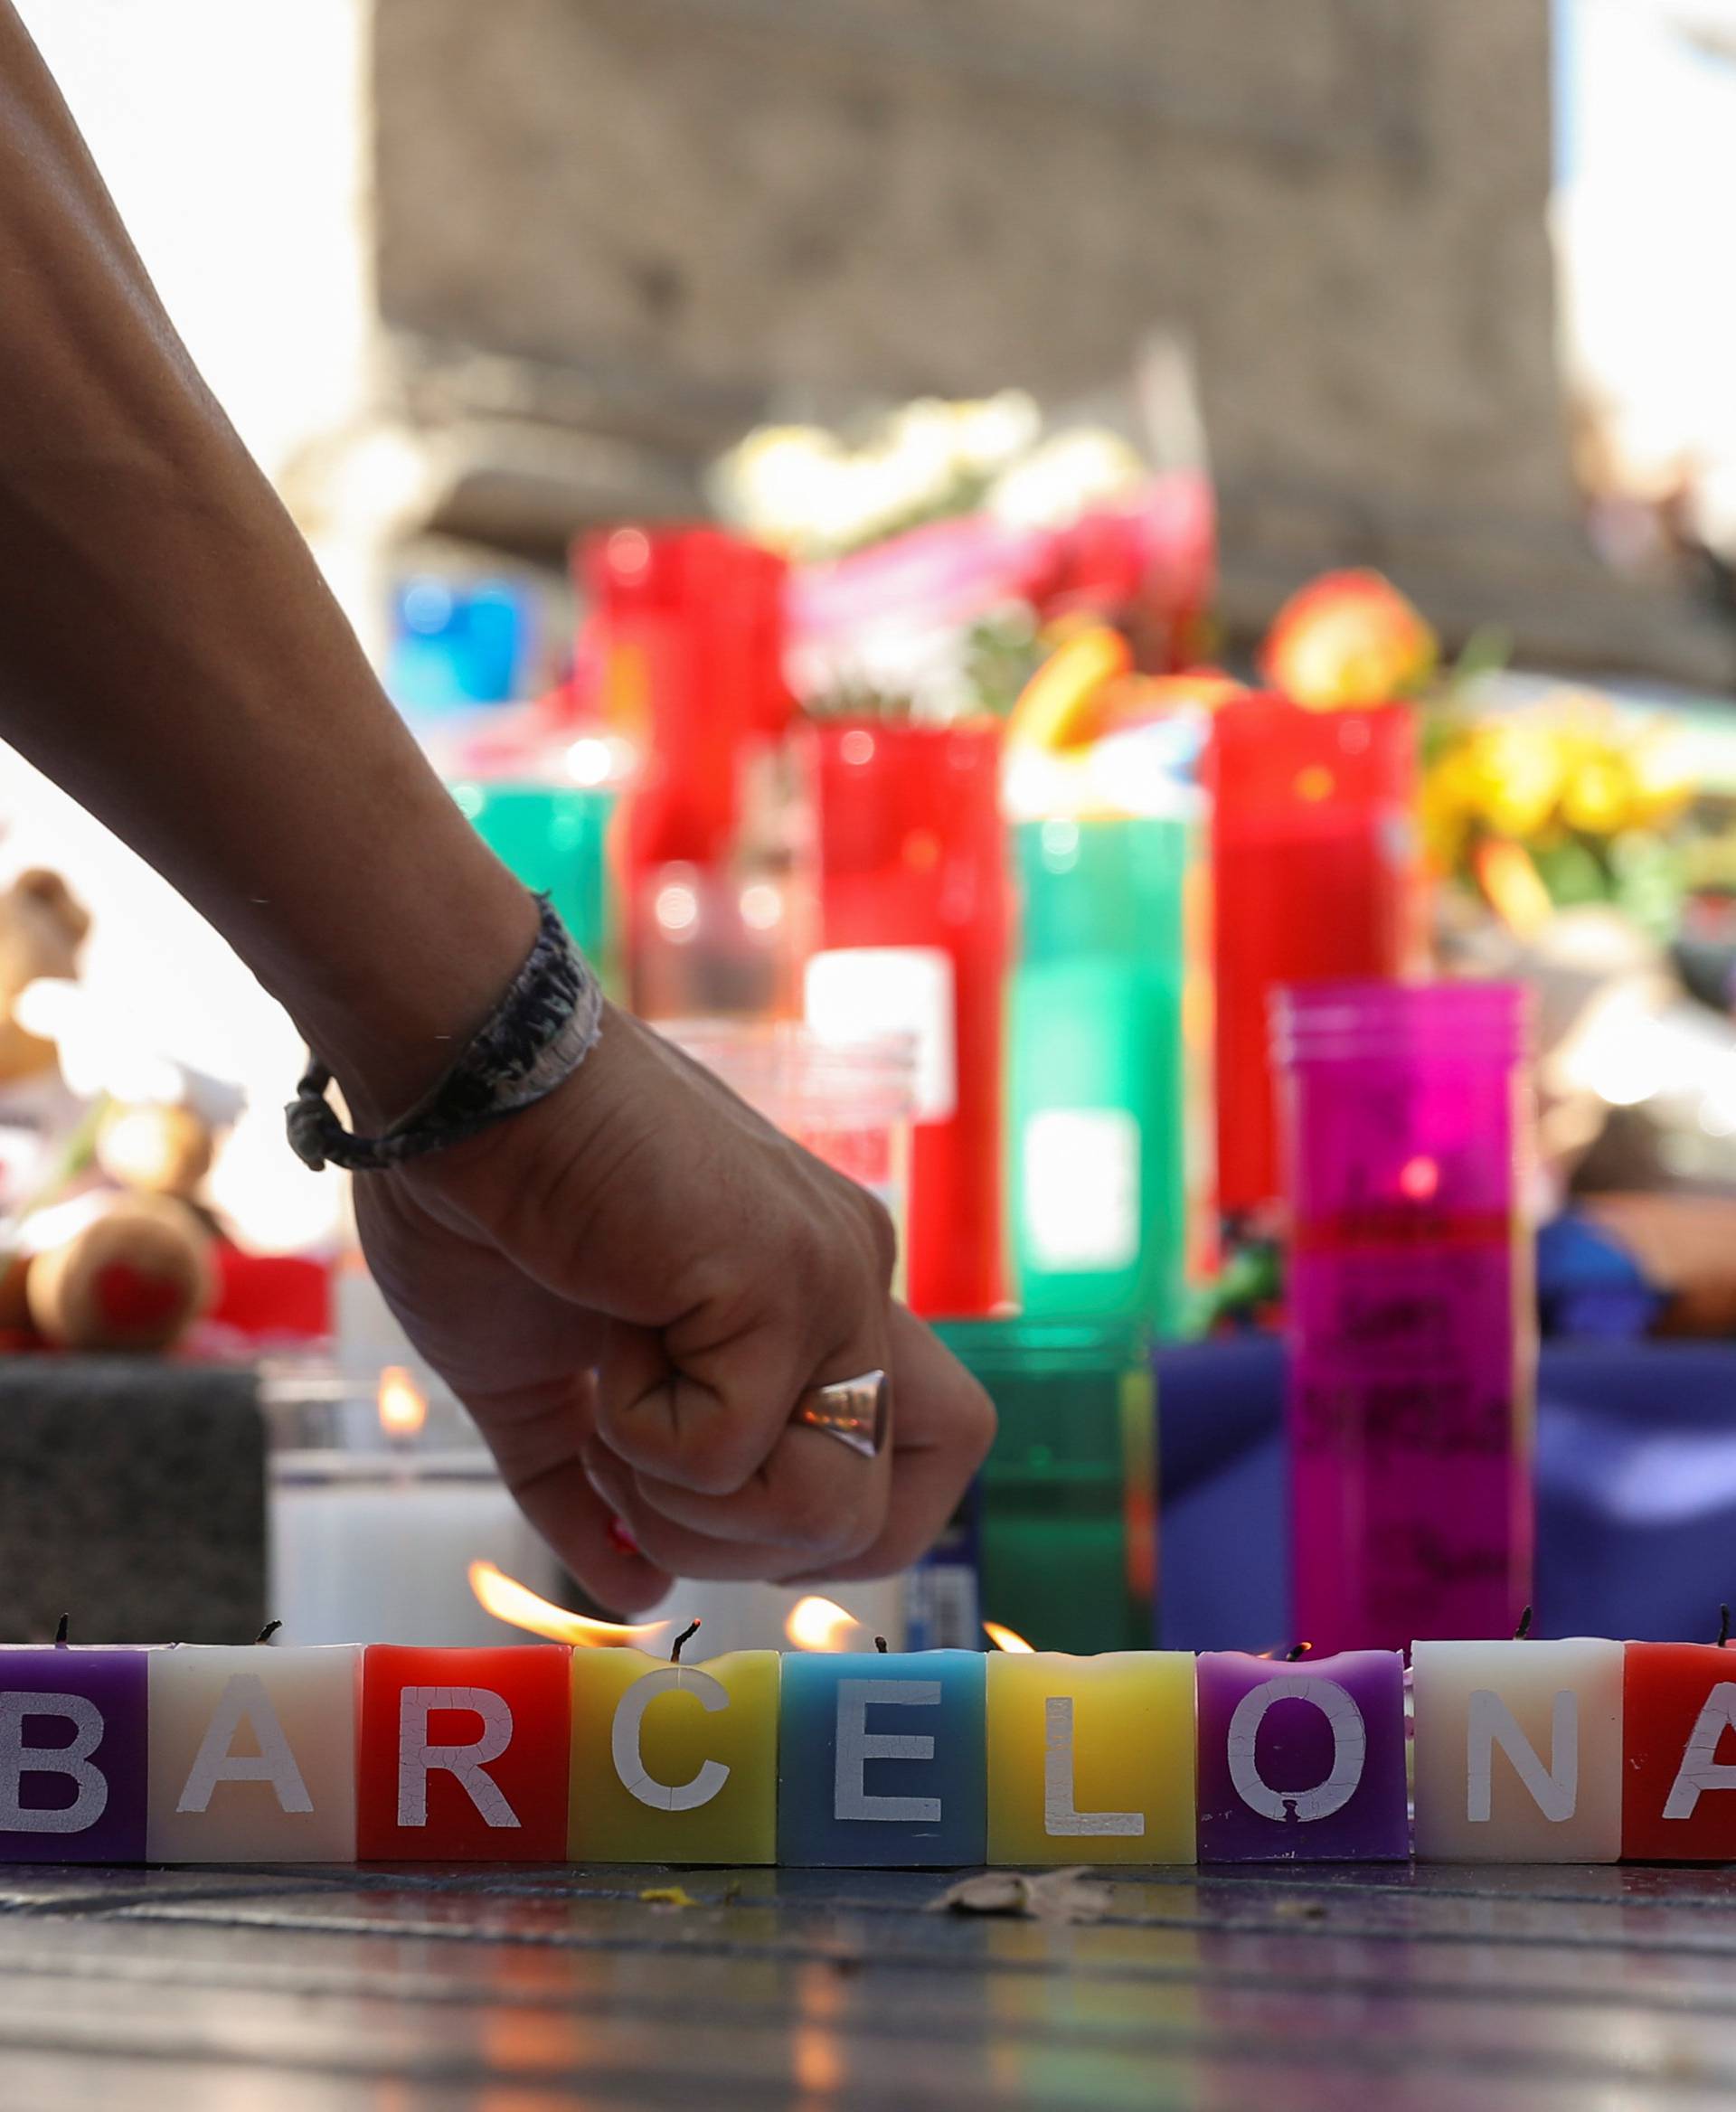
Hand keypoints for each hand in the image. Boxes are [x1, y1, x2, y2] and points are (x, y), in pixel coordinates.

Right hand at [353, 1004, 994, 1611]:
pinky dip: (641, 1439)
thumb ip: (590, 1488)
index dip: (817, 1533)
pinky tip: (601, 1335)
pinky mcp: (779, 1273)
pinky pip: (735, 1448)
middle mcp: (850, 1285)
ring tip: (611, 1411)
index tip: (692, 1513)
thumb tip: (634, 1592)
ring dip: (697, 1510)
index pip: (913, 1463)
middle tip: (648, 1488)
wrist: (457, 1076)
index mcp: (812, 1302)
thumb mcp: (534, 1382)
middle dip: (764, 1553)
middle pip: (907, 1504)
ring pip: (836, 1503)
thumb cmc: (483, 1204)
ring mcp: (830, 1276)